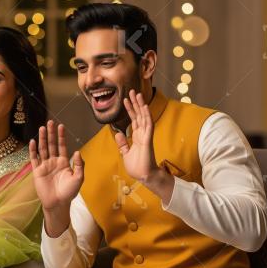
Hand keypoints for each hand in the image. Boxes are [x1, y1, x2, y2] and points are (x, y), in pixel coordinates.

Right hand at [29, 120, 83, 211]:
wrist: (58, 203)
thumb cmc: (69, 192)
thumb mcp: (78, 178)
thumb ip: (79, 165)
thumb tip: (77, 152)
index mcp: (63, 162)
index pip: (62, 146)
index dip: (61, 136)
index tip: (61, 126)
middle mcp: (53, 162)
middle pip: (51, 144)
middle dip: (51, 133)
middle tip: (50, 122)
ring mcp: (45, 166)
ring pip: (43, 149)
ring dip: (43, 139)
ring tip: (42, 128)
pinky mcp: (37, 171)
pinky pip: (34, 159)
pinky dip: (33, 150)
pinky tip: (33, 141)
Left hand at [115, 89, 173, 203]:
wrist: (144, 177)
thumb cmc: (137, 167)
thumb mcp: (126, 154)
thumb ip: (123, 144)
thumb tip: (118, 134)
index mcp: (137, 137)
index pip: (133, 120)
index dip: (130, 109)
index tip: (126, 100)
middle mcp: (142, 134)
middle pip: (139, 115)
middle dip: (135, 103)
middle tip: (132, 91)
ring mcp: (146, 136)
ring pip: (144, 117)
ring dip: (141, 105)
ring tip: (138, 94)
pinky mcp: (148, 140)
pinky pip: (148, 126)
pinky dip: (146, 116)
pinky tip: (144, 107)